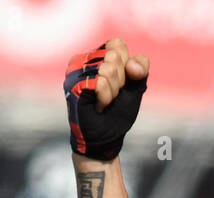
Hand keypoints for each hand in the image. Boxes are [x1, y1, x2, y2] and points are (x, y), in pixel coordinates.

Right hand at [63, 38, 149, 160]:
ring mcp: (76, 70)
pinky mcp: (73, 84)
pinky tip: (98, 106)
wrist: (106, 137)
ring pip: (108, 69)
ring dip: (112, 92)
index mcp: (99, 55)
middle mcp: (85, 59)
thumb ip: (140, 71)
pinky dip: (105, 98)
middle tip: (112, 96)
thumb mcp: (135, 89)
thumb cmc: (118, 113)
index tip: (121, 84)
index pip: (118, 44)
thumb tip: (132, 65)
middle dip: (120, 81)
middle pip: (114, 56)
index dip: (127, 67)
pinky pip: (100, 83)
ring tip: (104, 102)